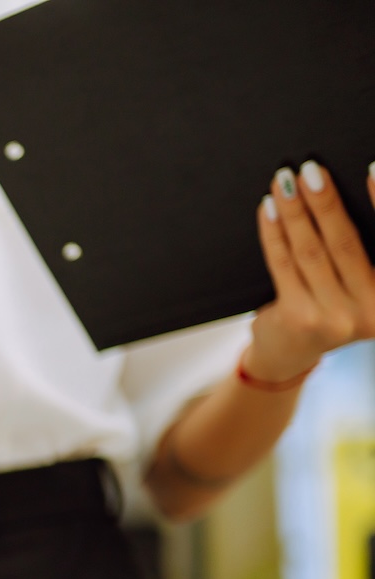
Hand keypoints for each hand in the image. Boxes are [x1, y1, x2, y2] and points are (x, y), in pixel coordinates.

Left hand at [248, 161, 374, 382]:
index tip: (372, 168)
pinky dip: (274, 233)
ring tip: (283, 182)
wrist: (290, 355)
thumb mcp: (358, 282)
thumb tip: (331, 193)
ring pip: (310, 251)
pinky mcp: (300, 318)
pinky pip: (282, 264)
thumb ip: (356, 249)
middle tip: (311, 169)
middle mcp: (373, 310)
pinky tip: (269, 210)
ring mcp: (336, 318)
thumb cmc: (330, 306)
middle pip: (345, 242)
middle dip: (326, 201)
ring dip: (295, 212)